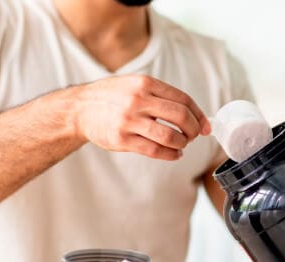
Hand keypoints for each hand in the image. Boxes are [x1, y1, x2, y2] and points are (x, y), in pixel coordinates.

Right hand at [73, 75, 210, 160]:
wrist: (79, 109)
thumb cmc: (112, 97)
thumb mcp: (134, 84)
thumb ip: (160, 95)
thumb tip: (193, 114)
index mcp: (145, 83)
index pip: (183, 100)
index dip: (199, 115)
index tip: (205, 126)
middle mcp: (138, 100)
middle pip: (181, 117)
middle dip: (194, 130)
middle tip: (194, 136)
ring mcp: (129, 121)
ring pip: (170, 137)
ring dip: (183, 144)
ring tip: (182, 145)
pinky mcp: (122, 139)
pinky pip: (155, 151)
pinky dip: (170, 155)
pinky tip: (174, 154)